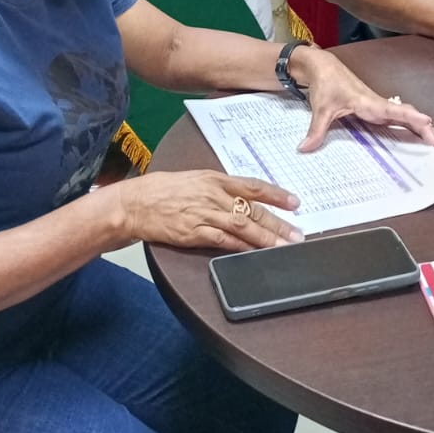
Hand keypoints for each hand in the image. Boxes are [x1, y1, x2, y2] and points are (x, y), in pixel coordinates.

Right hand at [116, 171, 301, 251]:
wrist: (136, 203)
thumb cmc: (164, 190)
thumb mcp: (195, 179)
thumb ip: (220, 188)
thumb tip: (244, 198)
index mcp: (215, 179)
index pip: (253, 186)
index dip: (276, 194)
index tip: (296, 203)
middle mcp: (213, 195)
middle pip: (252, 210)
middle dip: (278, 224)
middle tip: (297, 235)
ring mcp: (204, 214)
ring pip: (242, 227)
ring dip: (265, 239)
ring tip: (283, 247)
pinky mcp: (194, 233)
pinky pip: (222, 241)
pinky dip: (240, 247)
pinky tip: (253, 253)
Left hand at [289, 44, 433, 153]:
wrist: (323, 67)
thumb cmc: (325, 83)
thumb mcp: (320, 108)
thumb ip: (316, 130)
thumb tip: (305, 148)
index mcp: (368, 102)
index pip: (393, 110)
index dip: (410, 117)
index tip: (427, 122)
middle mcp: (377, 103)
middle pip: (405, 115)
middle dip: (424, 127)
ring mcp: (377, 106)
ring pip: (404, 116)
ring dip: (421, 126)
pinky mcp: (375, 108)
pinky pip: (397, 117)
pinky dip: (411, 124)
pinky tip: (420, 132)